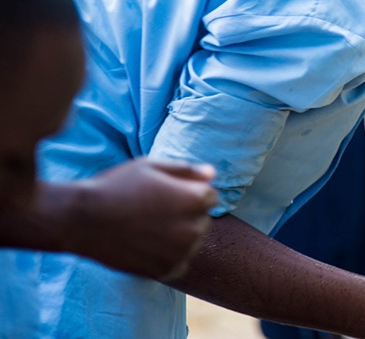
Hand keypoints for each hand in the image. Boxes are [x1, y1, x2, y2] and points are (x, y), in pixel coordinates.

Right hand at [63, 158, 217, 278]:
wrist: (80, 219)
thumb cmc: (116, 186)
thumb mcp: (151, 166)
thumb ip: (186, 170)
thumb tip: (211, 174)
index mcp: (196, 199)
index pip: (210, 197)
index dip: (187, 193)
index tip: (162, 195)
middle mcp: (195, 228)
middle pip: (201, 220)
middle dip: (184, 215)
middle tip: (150, 212)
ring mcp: (181, 252)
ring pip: (191, 243)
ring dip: (176, 237)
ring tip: (145, 228)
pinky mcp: (165, 271)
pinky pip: (179, 263)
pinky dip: (166, 257)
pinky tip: (144, 246)